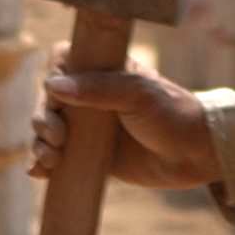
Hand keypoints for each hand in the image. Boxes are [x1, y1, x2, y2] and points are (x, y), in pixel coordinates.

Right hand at [30, 42, 222, 189]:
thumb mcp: (139, 95)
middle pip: (48, 99)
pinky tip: (40, 172)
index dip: (52, 77)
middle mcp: (91, 95)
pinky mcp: (89, 154)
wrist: (195, 154)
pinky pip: (58, 156)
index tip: (56, 97)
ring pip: (48, 128)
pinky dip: (43, 163)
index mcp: (104, 70)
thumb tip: (54, 86)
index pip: (62, 62)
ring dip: (40, 143)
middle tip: (59, 137)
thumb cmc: (172, 114)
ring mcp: (88, 126)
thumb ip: (99, 89)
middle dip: (43, 117)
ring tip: (50, 160)